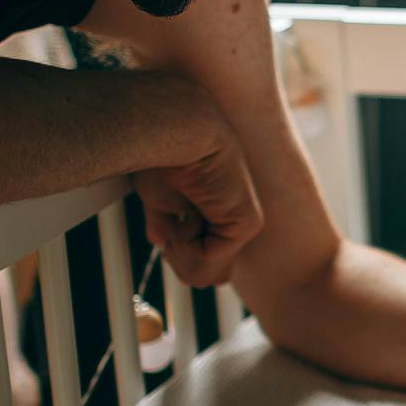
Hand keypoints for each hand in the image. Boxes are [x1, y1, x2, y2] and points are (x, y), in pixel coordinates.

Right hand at [131, 128, 262, 286]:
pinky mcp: (245, 225)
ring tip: (179, 212)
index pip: (204, 265)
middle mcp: (234, 221)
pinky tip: (187, 214)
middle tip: (170, 224)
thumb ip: (165, 225)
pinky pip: (208, 263)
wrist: (175, 128)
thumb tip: (162, 243)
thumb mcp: (159, 200)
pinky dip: (186, 246)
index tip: (166, 229)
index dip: (178, 256)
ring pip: (206, 275)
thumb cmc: (161, 154)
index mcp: (216, 215)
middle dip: (179, 259)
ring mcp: (243, 225)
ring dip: (180, 252)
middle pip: (206, 277)